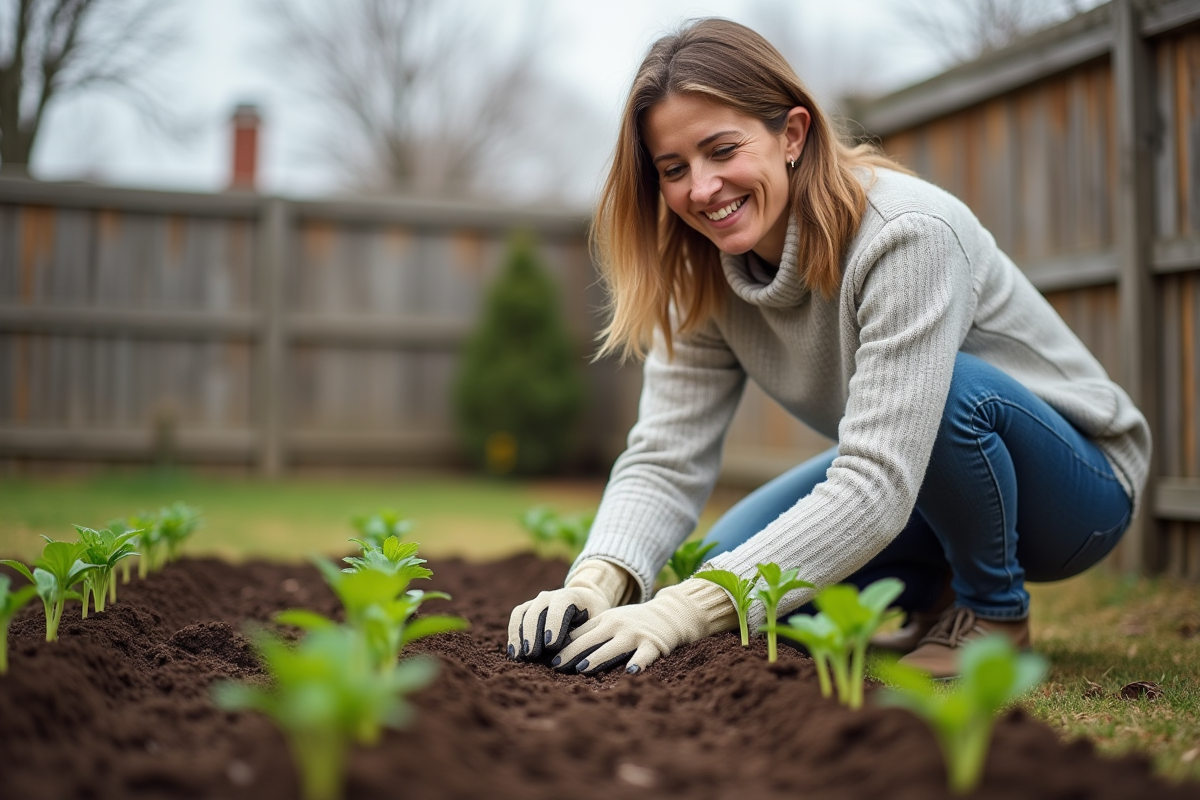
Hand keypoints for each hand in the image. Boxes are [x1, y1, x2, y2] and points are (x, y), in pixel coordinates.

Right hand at [507, 560, 629, 660]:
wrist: (585, 601)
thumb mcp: (596, 623)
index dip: (555, 624)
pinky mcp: (527, 609)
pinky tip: (514, 652)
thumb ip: (584, 634)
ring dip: (519, 635)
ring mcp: (536, 601)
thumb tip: (572, 653)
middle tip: (532, 654)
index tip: (551, 644)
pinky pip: (516, 618)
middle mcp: (550, 596)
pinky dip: (513, 634)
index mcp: (570, 595)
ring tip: (520, 656)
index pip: (560, 606)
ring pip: (523, 614)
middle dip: (533, 633)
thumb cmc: (593, 616)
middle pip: (537, 610)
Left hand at [551, 577, 737, 675]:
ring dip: (597, 657)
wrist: (670, 614)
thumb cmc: (633, 622)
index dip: (563, 647)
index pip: (580, 634)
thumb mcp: (610, 621)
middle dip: (572, 654)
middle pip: (591, 641)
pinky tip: (631, 672)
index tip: (548, 660)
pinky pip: (645, 655)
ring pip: (613, 647)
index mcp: (605, 620)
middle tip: (556, 667)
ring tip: (582, 668)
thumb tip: (561, 649)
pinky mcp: (654, 644)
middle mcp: (617, 626)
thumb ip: (590, 633)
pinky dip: (638, 662)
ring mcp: (635, 635)